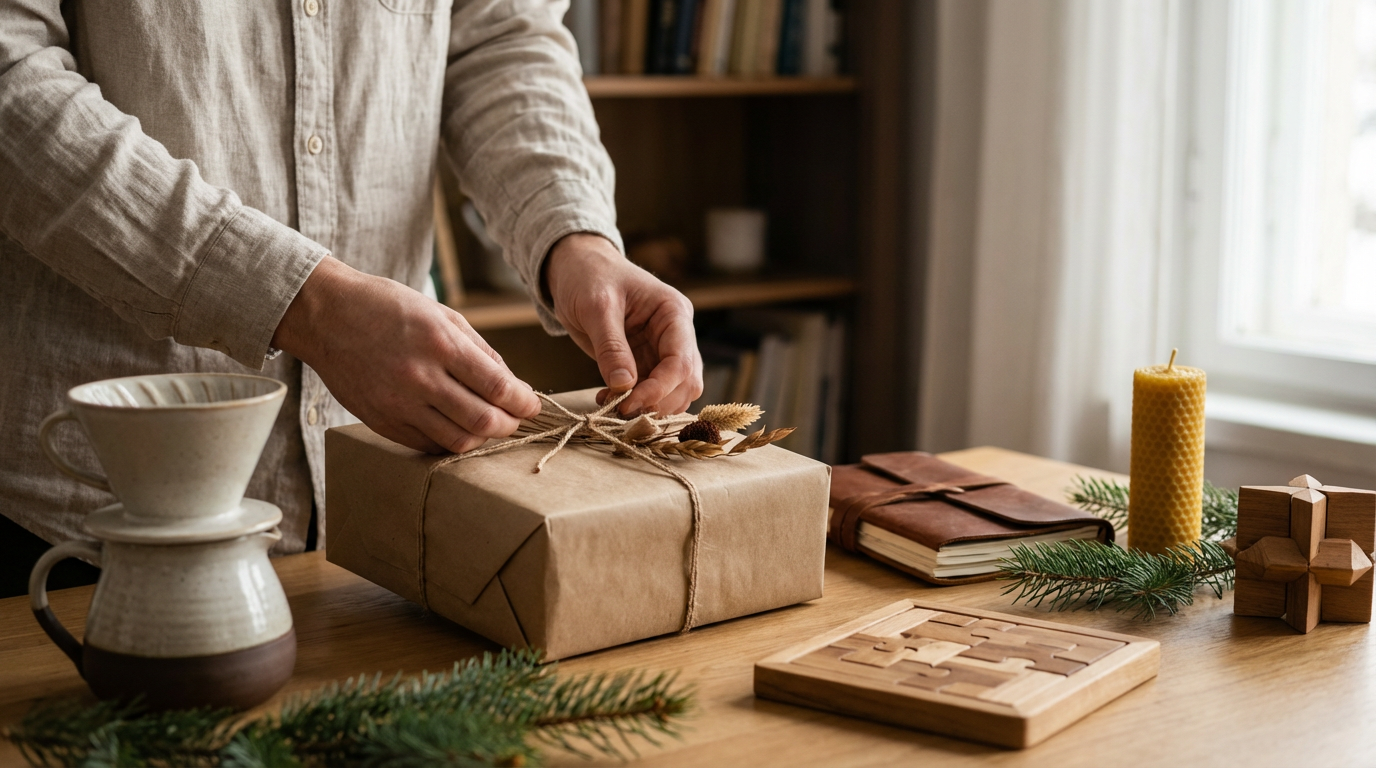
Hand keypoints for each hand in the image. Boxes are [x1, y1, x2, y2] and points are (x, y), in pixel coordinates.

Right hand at [272, 256, 540, 453]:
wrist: (326, 315)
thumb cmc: (388, 308)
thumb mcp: (441, 314)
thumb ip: (480, 350)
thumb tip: (512, 384)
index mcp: (440, 343)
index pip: (497, 387)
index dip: (524, 402)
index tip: (532, 404)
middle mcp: (419, 377)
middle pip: (483, 422)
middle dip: (510, 424)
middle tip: (516, 418)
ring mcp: (397, 404)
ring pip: (457, 441)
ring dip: (482, 438)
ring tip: (489, 424)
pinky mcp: (381, 422)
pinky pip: (427, 444)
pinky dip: (450, 441)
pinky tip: (456, 426)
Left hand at [544, 234, 702, 414]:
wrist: (576, 268)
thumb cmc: (589, 276)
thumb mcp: (596, 307)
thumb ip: (611, 346)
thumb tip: (623, 386)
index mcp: (673, 313)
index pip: (681, 362)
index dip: (659, 389)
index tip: (628, 404)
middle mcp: (676, 334)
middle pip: (686, 383)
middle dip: (657, 402)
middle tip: (620, 411)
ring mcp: (662, 349)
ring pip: (673, 392)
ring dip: (648, 407)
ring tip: (611, 405)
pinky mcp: (645, 362)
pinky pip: (651, 392)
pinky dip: (635, 403)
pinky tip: (608, 399)